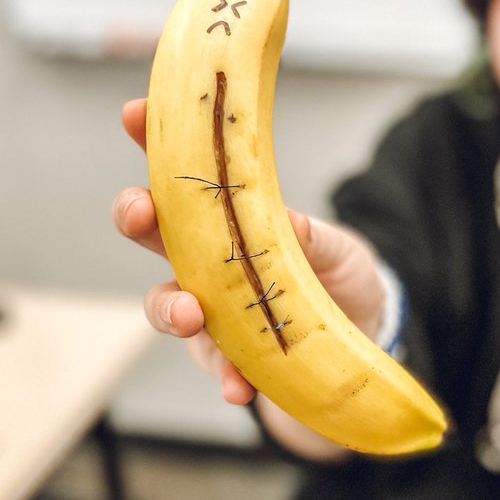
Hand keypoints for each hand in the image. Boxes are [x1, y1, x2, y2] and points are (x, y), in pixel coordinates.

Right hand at [113, 98, 386, 408]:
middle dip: (136, 217)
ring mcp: (213, 313)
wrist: (365, 343)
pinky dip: (225, 377)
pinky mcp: (230, 361)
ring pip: (168, 306)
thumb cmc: (340, 281)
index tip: (134, 113)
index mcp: (228, 220)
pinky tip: (238, 386)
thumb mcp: (339, 250)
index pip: (182, 176)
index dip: (153, 143)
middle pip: (153, 235)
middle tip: (139, 211)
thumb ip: (317, 239)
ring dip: (171, 308)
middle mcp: (207, 264)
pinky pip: (216, 369)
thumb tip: (294, 224)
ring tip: (190, 314)